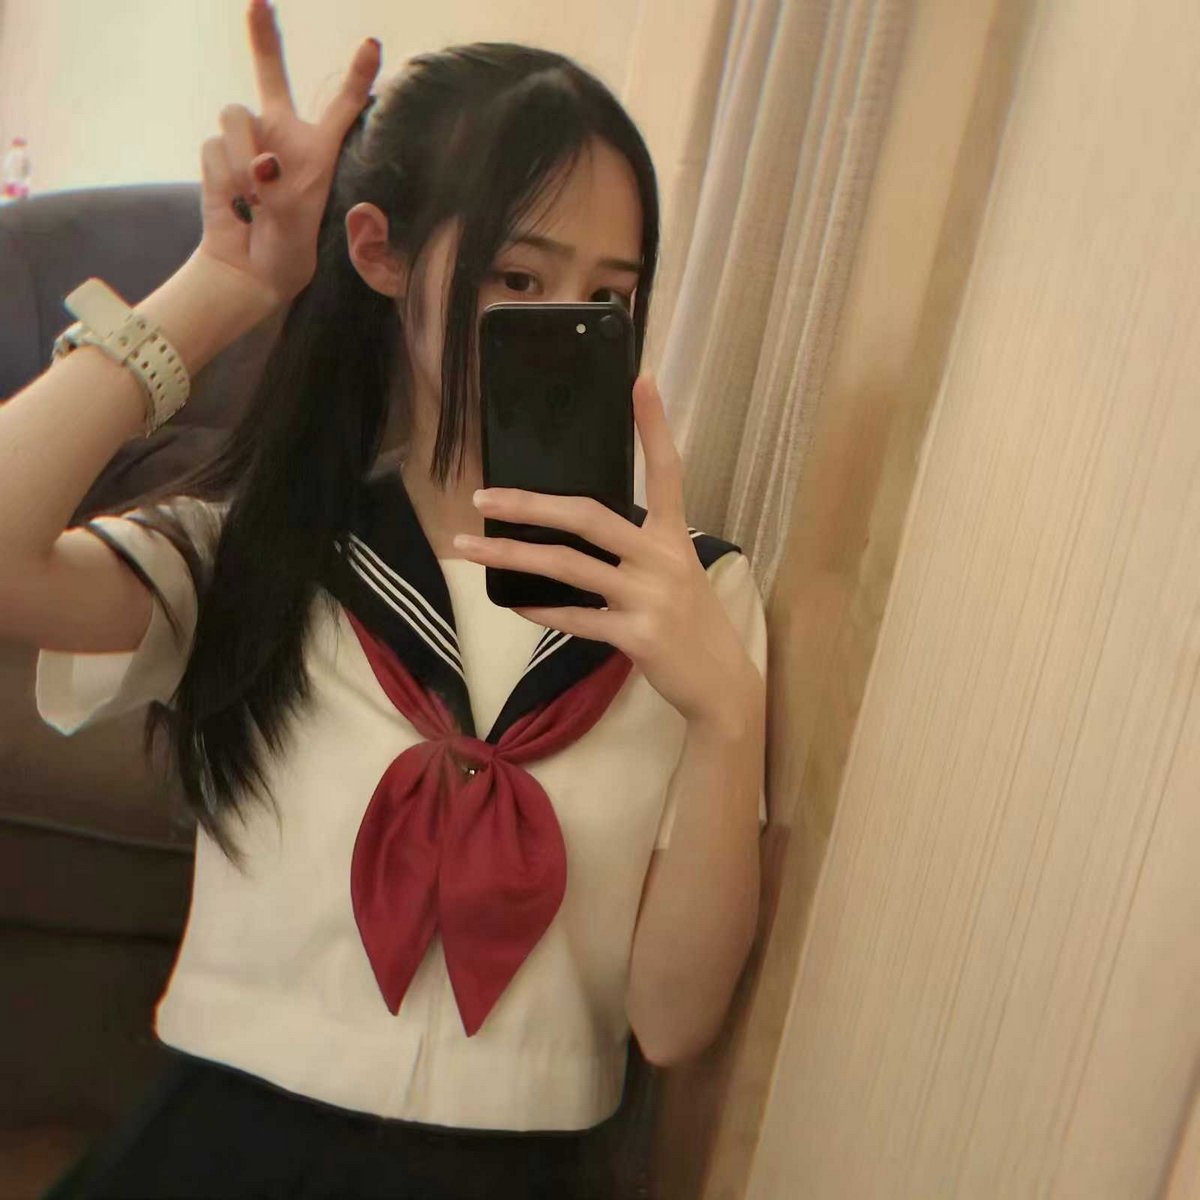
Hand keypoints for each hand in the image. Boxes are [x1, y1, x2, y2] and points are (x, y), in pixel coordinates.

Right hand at [197, 0, 380, 310]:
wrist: (251, 270)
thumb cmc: (289, 250)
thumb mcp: (302, 221)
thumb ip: (283, 188)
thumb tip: (261, 167)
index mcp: (320, 150)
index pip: (343, 105)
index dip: (358, 75)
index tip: (372, 44)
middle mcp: (282, 136)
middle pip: (270, 75)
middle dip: (263, 38)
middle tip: (259, 2)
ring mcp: (248, 142)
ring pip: (235, 114)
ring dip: (241, 156)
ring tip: (256, 196)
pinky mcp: (218, 153)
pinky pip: (215, 147)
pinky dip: (225, 175)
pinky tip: (238, 202)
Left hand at [454, 374, 762, 728]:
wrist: (720, 683)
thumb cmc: (690, 622)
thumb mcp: (675, 573)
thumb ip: (637, 548)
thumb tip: (575, 528)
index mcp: (674, 535)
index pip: (667, 469)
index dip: (653, 424)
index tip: (639, 379)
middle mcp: (663, 558)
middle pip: (588, 516)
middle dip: (529, 503)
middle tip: (482, 496)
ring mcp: (650, 597)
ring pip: (568, 566)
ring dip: (510, 555)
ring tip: (468, 547)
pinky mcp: (636, 636)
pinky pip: (574, 618)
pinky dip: (538, 609)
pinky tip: (511, 601)